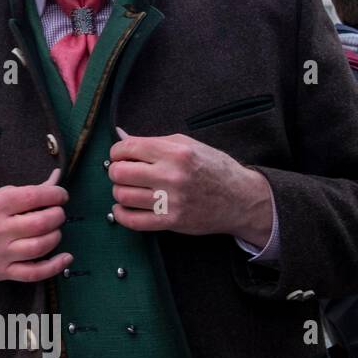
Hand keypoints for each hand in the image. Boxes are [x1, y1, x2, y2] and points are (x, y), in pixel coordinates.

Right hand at [0, 168, 70, 286]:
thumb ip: (25, 191)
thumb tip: (56, 179)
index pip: (32, 196)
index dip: (55, 195)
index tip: (60, 196)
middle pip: (41, 222)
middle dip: (58, 215)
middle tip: (57, 213)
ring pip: (40, 246)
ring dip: (56, 236)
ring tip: (54, 230)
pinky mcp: (3, 272)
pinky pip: (35, 273)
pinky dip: (55, 266)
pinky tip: (65, 257)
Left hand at [108, 128, 272, 245]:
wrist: (241, 199)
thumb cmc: (213, 168)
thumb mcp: (187, 145)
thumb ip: (153, 142)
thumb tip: (121, 136)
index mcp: (175, 153)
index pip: (127, 148)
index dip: (117, 152)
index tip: (121, 156)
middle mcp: (172, 176)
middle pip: (119, 172)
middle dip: (115, 171)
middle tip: (123, 173)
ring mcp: (171, 201)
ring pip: (122, 196)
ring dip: (119, 192)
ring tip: (128, 189)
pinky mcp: (171, 221)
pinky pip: (132, 221)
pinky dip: (121, 214)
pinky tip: (124, 207)